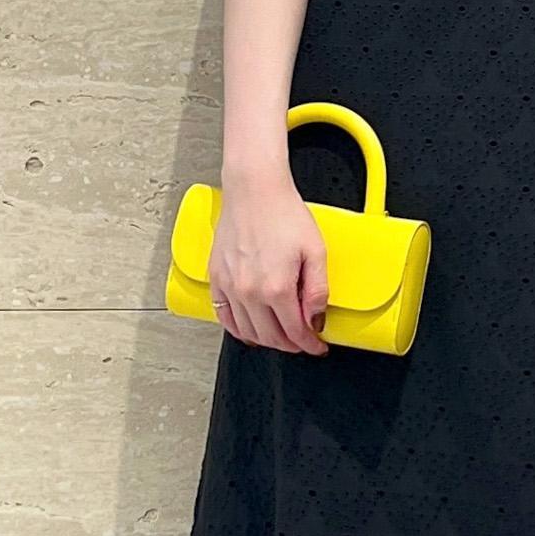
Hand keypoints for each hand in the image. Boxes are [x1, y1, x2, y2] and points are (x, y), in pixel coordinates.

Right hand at [210, 169, 328, 354]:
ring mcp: (229, 287)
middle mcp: (249, 292)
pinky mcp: (216, 279)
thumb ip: (318, 290)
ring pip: (248, 332)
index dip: (309, 344)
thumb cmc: (283, 214)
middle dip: (291, 345)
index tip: (316, 346)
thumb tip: (316, 319)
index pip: (295, 332)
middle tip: (302, 342)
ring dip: (267, 341)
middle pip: (272, 337)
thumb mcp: (316, 251)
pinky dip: (240, 330)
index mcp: (277, 288)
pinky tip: (251, 330)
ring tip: (281, 336)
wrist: (254, 190)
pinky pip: (224, 318)